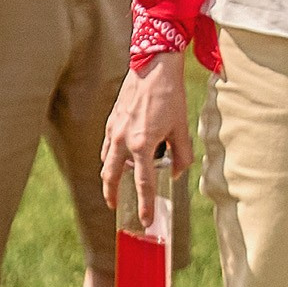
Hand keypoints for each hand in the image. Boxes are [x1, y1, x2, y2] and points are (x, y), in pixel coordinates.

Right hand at [102, 57, 191, 217]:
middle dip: (112, 195)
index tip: (146, 220)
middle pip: (112, 177)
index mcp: (142, 144)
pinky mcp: (111, 121)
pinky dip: (110, 159)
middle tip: (116, 208)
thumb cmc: (170, 96)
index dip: (145, 204)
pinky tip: (116, 162)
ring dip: (109, 178)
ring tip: (114, 189)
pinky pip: (107, 147)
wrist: (153, 66)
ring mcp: (114, 130)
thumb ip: (181, 155)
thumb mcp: (181, 128)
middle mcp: (123, 140)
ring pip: (106, 162)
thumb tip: (177, 173)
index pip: (143, 183)